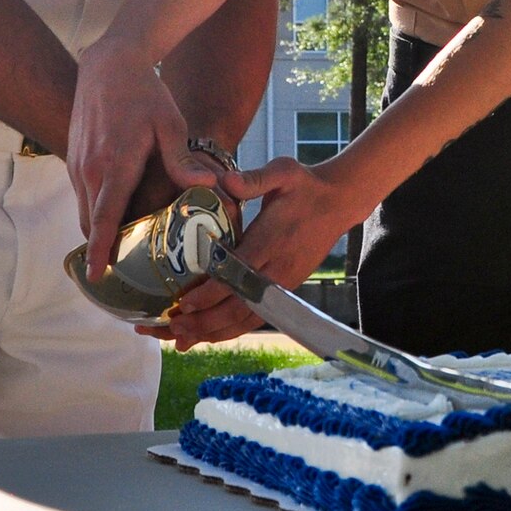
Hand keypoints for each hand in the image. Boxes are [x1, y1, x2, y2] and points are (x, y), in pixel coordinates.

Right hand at [68, 44, 189, 279]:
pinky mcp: (74, 157)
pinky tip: (116, 214)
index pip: (104, 218)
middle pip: (91, 222)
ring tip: (122, 249)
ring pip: (84, 210)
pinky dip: (94, 210)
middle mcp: (90, 169)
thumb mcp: (170, 124)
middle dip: (102, 248)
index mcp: (115, 164)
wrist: (109, 64)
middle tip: (123, 272)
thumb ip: (183, 160)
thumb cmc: (146, 94)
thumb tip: (207, 185)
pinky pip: (82, 194)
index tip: (98, 275)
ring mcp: (78, 163)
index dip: (101, 249)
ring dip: (98, 229)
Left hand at [162, 157, 362, 348]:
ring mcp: (284, 283)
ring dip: (213, 332)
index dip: (210, 292)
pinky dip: (230, 330)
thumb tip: (225, 181)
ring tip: (180, 340)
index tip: (184, 302)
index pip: (238, 273)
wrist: (338, 202)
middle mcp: (278, 269)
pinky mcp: (286, 289)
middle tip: (172, 328)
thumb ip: (254, 178)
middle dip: (204, 322)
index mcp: (272, 240)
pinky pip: (256, 316)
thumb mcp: (283, 171)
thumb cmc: (305, 185)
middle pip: (239, 305)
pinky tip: (207, 335)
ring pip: (247, 318)